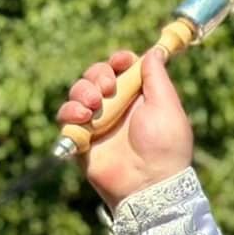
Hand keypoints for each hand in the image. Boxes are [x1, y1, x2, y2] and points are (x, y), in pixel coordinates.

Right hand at [57, 47, 194, 209]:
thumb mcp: (167, 106)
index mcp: (139, 96)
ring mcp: (98, 122)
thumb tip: (154, 51)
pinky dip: (70, 111)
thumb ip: (157, 77)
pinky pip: (66, 117)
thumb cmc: (164, 146)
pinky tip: (82, 117)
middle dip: (97, 74)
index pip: (122, 68)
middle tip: (106, 87)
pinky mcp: (82, 138)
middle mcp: (117, 106)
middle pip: (97, 76)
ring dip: (82, 92)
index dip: (118, 60)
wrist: (147, 183)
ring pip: (79, 93)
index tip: (120, 61)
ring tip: (92, 105)